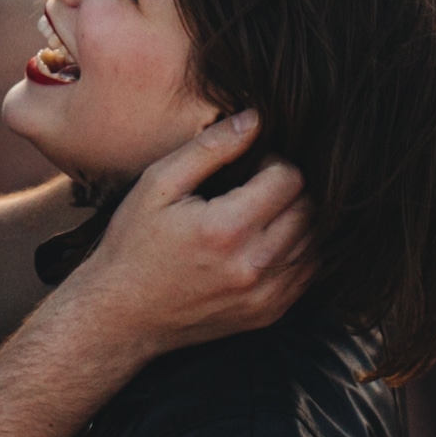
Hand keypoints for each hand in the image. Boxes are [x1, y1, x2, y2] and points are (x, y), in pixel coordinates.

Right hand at [69, 111, 308, 355]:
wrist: (121, 315)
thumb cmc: (134, 244)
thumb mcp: (158, 185)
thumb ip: (210, 148)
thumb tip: (255, 120)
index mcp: (226, 229)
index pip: (290, 179)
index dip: (274, 163)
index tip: (251, 167)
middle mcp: (253, 266)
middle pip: (309, 209)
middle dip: (289, 189)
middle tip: (255, 189)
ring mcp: (264, 296)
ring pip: (314, 241)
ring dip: (295, 220)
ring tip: (258, 216)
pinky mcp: (268, 314)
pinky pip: (307, 273)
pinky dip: (296, 252)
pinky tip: (263, 244)